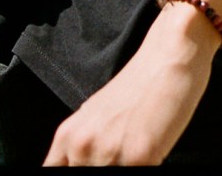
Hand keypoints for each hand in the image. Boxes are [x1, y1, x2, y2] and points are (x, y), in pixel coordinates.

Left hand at [42, 1, 218, 164]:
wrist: (168, 57)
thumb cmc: (138, 86)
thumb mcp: (95, 116)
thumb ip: (83, 146)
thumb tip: (80, 163)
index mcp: (68, 137)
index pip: (53, 174)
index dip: (73, 173)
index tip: (89, 165)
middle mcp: (82, 147)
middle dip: (106, 169)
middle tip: (122, 156)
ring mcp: (108, 154)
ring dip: (127, 168)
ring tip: (138, 155)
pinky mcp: (139, 159)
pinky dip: (148, 168)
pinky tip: (153, 153)